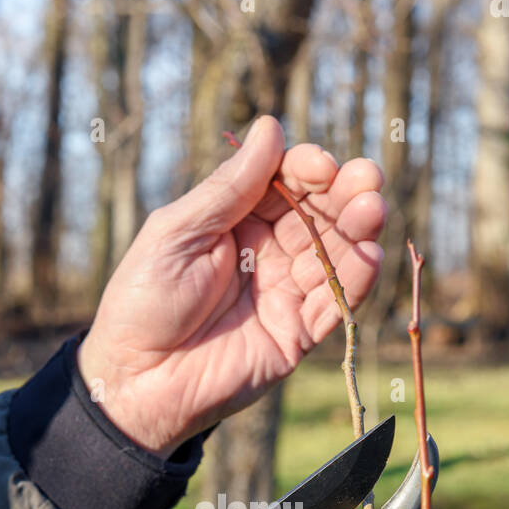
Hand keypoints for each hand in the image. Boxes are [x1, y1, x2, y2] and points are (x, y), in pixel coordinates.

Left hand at [78, 116, 385, 456]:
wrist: (136, 380)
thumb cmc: (143, 302)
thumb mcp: (178, 232)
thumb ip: (228, 188)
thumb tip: (270, 128)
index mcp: (235, 221)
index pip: (286, 183)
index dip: (308, 170)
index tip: (321, 164)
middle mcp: (267, 252)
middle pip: (319, 214)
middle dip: (346, 193)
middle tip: (367, 179)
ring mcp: (285, 293)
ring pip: (335, 254)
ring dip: (359, 229)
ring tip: (372, 208)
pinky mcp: (297, 335)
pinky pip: (336, 305)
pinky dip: (356, 280)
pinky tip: (368, 253)